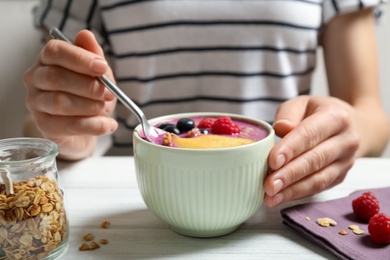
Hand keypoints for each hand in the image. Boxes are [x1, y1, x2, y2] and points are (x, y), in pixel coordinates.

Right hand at [23, 30, 117, 159]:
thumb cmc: (88, 94)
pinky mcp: (44, 126)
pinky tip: (108, 124)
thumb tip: (86, 35)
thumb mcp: (97, 73)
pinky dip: (94, 125)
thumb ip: (93, 55)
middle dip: (89, 86)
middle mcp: (36, 79)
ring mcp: (37, 103)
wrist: (85, 126)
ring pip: (60, 102)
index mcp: (48, 60)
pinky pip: (68, 125)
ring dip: (90, 106)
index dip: (80, 59)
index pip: (56, 51)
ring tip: (106, 108)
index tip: (102, 67)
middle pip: (56, 77)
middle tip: (109, 94)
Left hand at [264, 95, 359, 206]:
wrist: (350, 125)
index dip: (291, 149)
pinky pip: (319, 188)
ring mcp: (346, 161)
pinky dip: (298, 194)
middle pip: (315, 160)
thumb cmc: (317, 113)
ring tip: (271, 197)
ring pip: (318, 179)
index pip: (310, 134)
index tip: (273, 161)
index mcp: (336, 117)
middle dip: (289, 175)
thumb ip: (288, 114)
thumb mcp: (302, 103)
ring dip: (292, 190)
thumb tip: (280, 128)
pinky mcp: (341, 176)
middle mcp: (346, 140)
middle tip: (268, 185)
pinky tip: (281, 198)